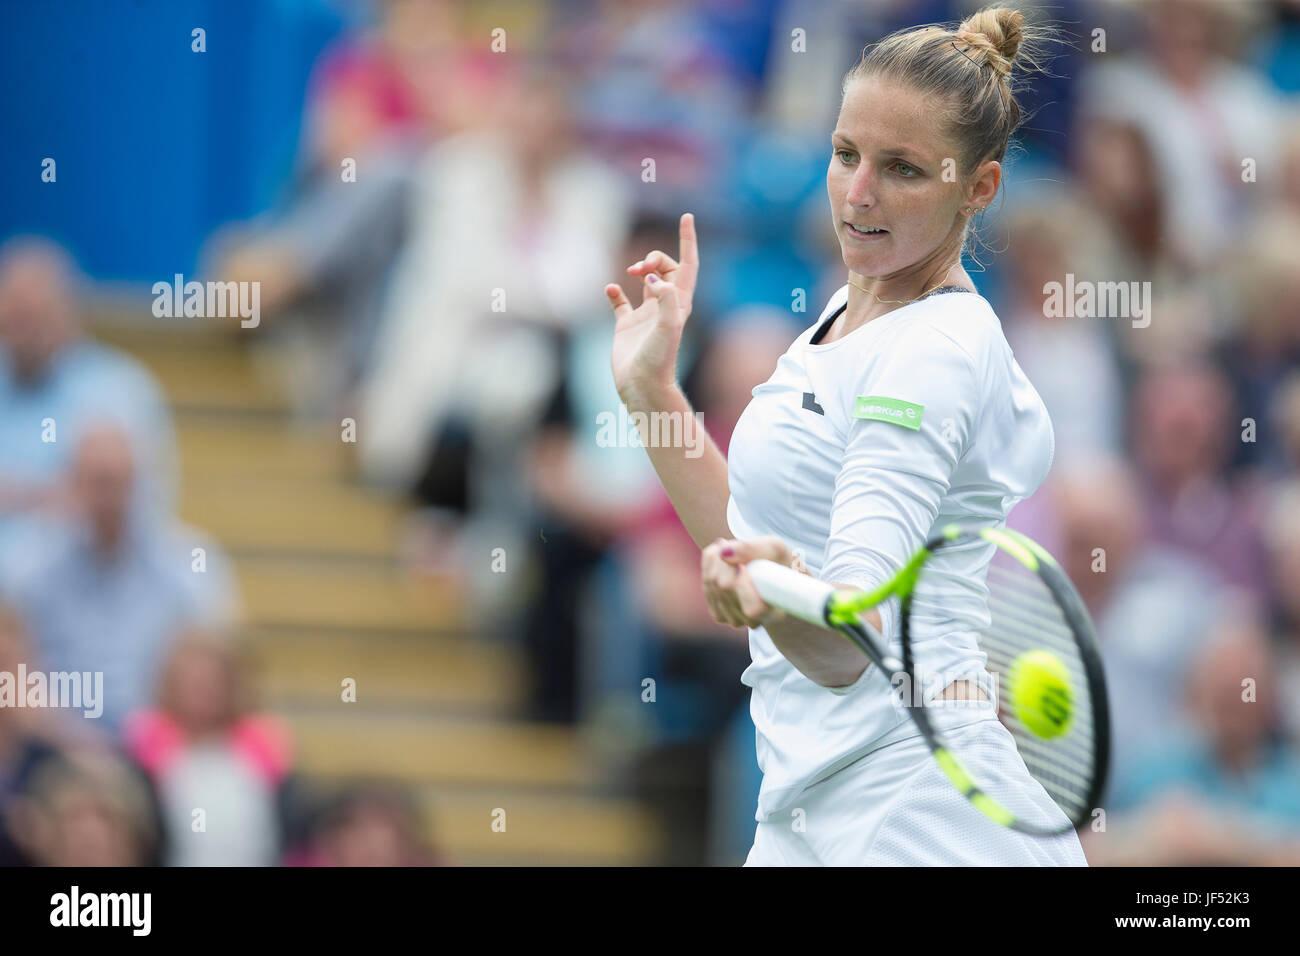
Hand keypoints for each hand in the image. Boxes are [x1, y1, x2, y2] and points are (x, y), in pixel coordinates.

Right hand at [605, 213, 698, 403]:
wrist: (642, 387)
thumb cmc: (658, 361)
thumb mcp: (667, 328)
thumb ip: (665, 300)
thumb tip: (653, 278)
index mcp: (679, 304)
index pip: (688, 265)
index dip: (688, 240)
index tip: (687, 216)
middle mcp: (664, 307)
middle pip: (665, 268)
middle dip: (654, 258)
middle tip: (639, 269)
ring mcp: (645, 316)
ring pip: (646, 281)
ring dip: (639, 268)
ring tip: (631, 271)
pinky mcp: (626, 326)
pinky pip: (620, 302)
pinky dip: (615, 292)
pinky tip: (610, 289)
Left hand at [700, 535, 795, 628]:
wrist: (768, 573)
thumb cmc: (776, 562)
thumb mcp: (775, 549)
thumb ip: (753, 550)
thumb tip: (723, 553)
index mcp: (775, 612)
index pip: (754, 609)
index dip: (744, 583)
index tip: (745, 565)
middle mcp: (753, 621)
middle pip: (725, 586)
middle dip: (728, 560)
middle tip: (739, 548)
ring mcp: (733, 620)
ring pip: (711, 581)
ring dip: (719, 559)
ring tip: (734, 552)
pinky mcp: (718, 613)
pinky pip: (705, 581)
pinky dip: (711, 564)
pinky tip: (724, 561)